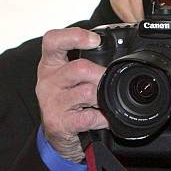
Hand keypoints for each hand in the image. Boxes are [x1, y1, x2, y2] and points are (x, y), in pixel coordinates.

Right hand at [36, 27, 107, 161]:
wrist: (57, 134)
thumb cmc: (67, 100)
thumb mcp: (70, 77)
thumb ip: (87, 63)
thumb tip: (121, 54)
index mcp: (51, 64)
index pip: (53, 41)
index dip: (75, 36)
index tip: (95, 39)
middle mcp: (48, 81)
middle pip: (79, 68)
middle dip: (102, 75)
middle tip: (110, 81)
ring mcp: (52, 102)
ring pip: (86, 92)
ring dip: (104, 97)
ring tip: (107, 102)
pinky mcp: (60, 122)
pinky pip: (89, 117)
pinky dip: (103, 118)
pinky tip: (104, 119)